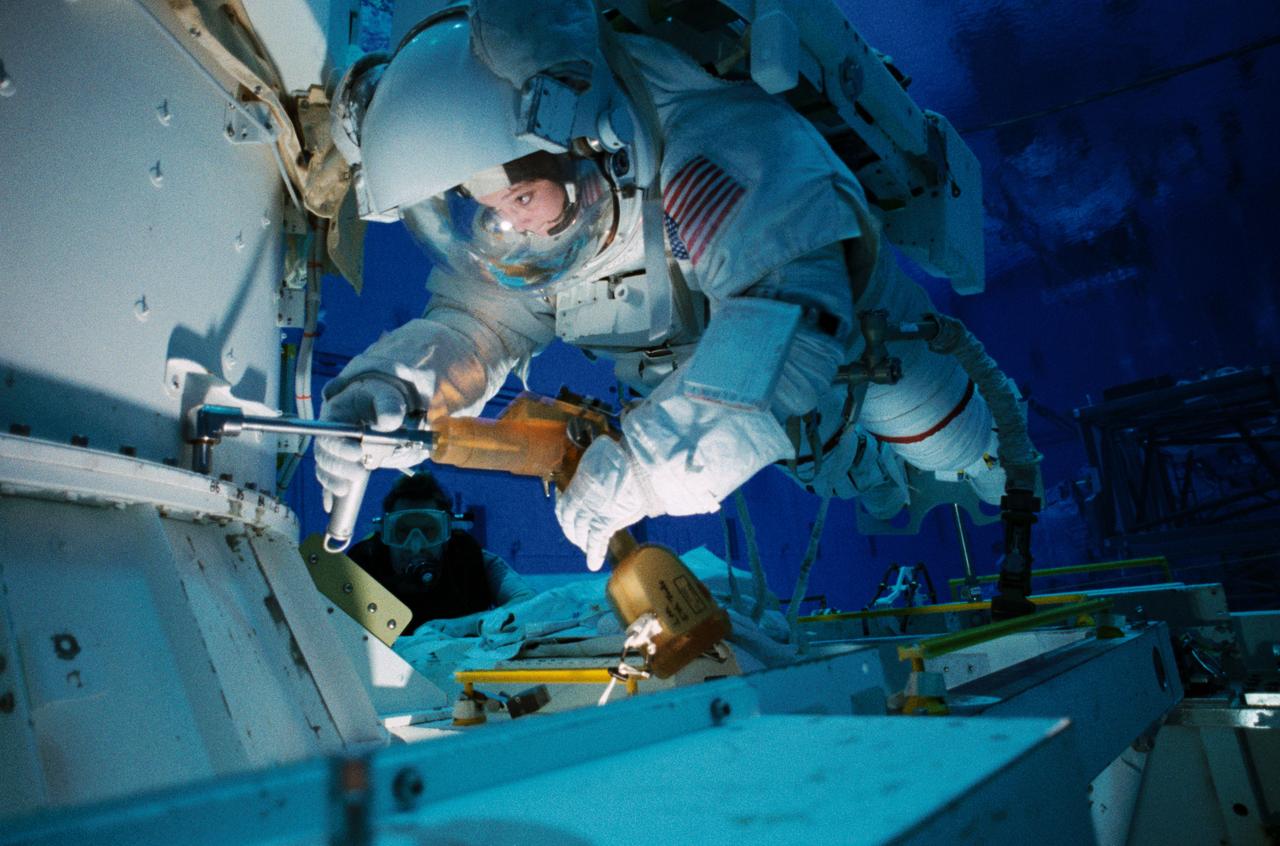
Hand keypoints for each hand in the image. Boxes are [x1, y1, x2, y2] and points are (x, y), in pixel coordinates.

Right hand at [315, 376, 415, 508]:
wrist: (378, 401)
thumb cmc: (379, 396)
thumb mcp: (386, 395)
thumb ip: (388, 406)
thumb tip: (389, 422)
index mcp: (336, 413)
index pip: (330, 431)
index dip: (340, 445)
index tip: (357, 452)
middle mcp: (330, 432)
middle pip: (325, 453)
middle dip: (339, 466)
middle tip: (359, 473)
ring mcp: (334, 449)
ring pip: (325, 467)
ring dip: (332, 480)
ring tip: (344, 490)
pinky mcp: (340, 461)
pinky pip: (329, 477)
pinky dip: (328, 491)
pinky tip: (329, 504)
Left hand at [554, 437, 656, 570]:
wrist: (635, 463)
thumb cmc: (621, 455)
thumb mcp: (599, 458)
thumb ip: (595, 470)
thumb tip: (597, 473)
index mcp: (577, 485)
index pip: (563, 507)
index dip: (565, 518)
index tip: (568, 523)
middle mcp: (579, 500)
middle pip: (570, 523)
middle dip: (574, 533)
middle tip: (579, 540)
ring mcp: (590, 512)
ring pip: (582, 534)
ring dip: (584, 545)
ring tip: (588, 553)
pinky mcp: (604, 522)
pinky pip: (596, 542)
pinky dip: (594, 554)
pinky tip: (594, 565)